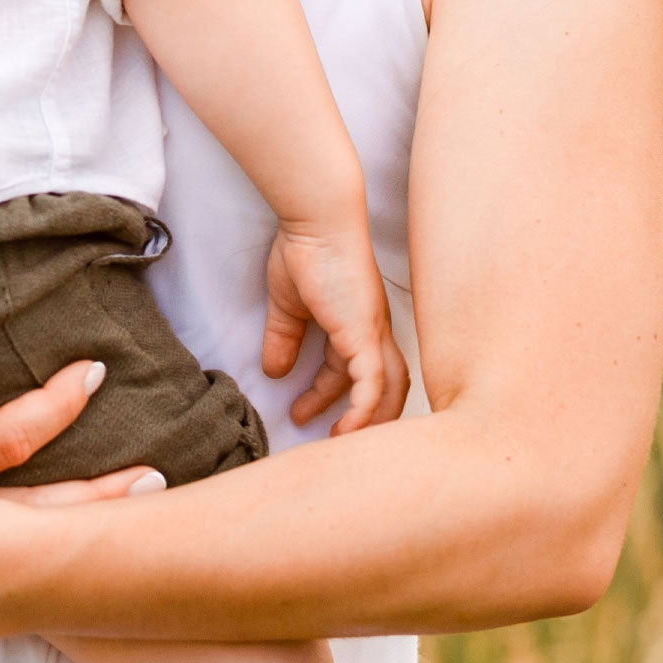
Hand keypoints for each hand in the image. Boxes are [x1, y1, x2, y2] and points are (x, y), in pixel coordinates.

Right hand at [264, 222, 409, 431]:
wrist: (316, 223)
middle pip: (384, 385)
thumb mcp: (287, 306)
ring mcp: (374, 332)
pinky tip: (346, 429)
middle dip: (359, 415)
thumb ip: (283, 338)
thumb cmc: (305, 252)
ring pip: (389, 389)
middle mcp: (374, 331)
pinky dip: (364, 410)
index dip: (328, 393)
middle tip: (327, 435)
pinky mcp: (366, 333)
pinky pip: (374, 382)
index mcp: (357, 323)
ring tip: (337, 440)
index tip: (302, 411)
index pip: (352, 369)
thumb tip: (273, 371)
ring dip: (368, 420)